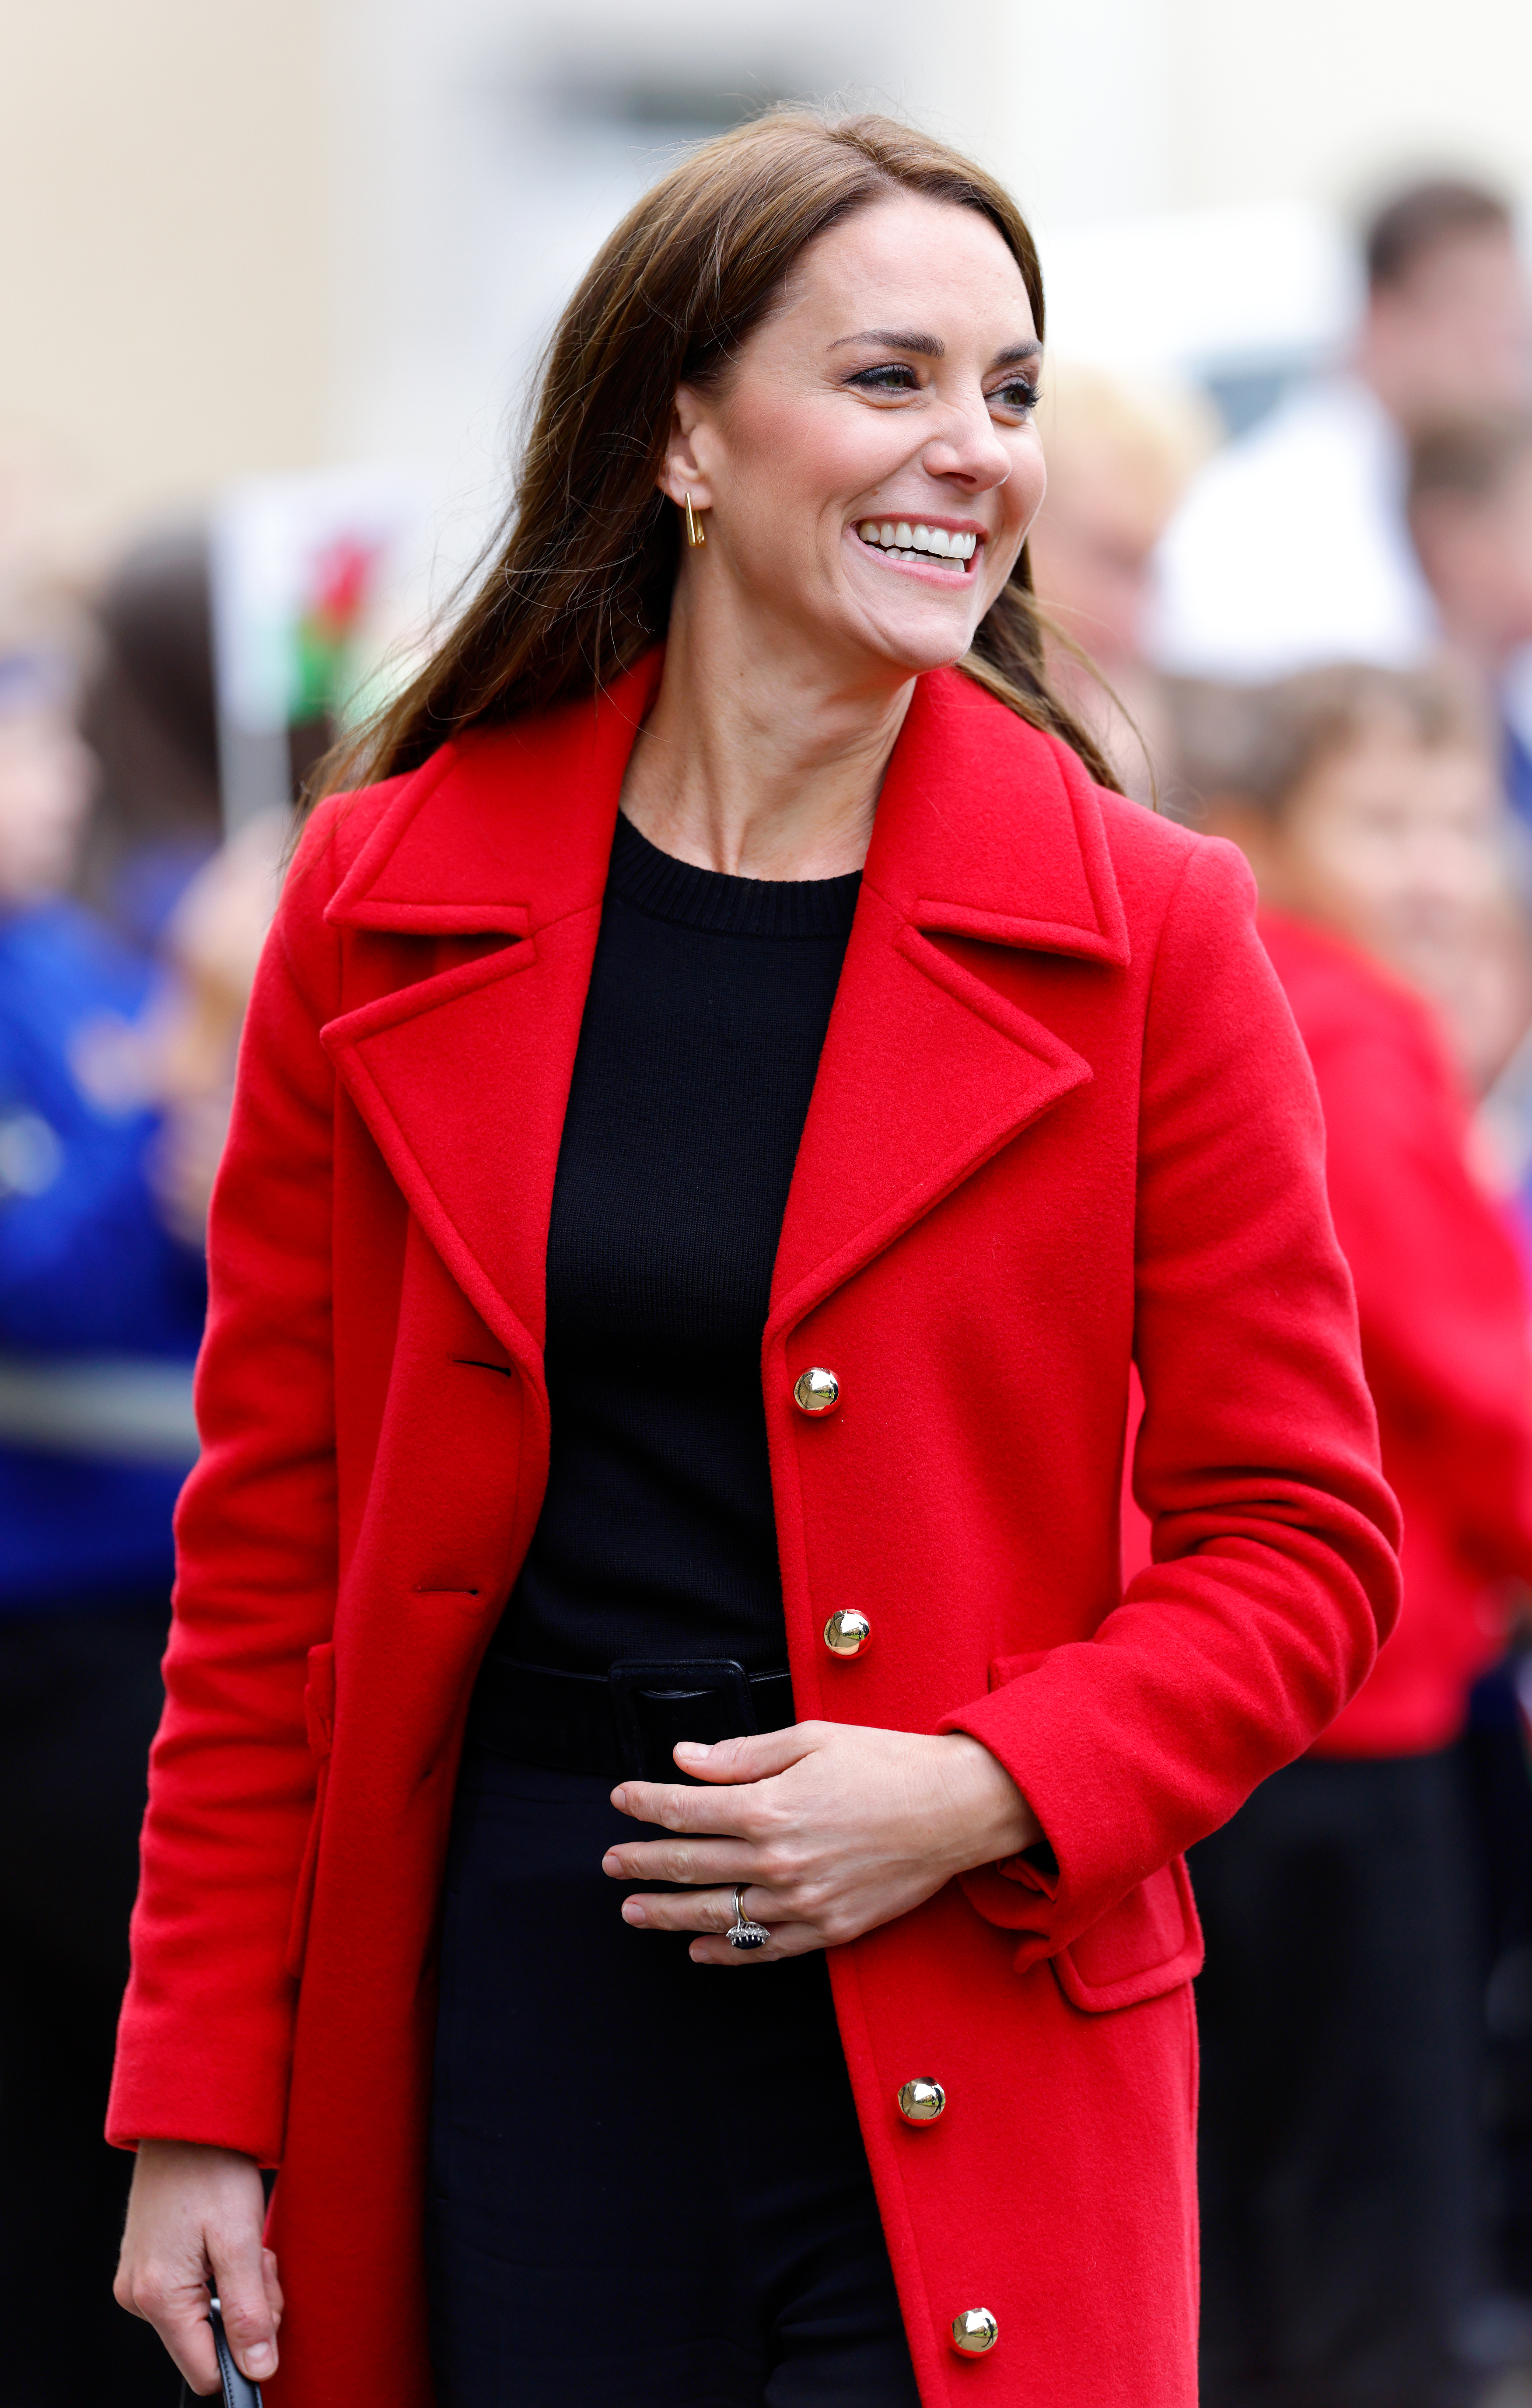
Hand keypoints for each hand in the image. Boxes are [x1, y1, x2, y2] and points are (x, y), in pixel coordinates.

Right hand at [114, 2140, 281, 2393]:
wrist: (186, 2119)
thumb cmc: (212, 2169)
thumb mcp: (240, 2242)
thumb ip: (249, 2313)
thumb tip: (258, 2370)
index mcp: (158, 2298)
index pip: (206, 2372)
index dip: (246, 2348)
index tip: (264, 2301)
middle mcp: (139, 2298)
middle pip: (208, 2343)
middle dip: (246, 2309)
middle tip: (258, 2259)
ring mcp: (139, 2282)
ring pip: (205, 2316)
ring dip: (236, 2287)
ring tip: (242, 2240)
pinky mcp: (148, 2265)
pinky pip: (192, 2293)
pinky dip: (219, 2274)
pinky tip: (226, 2239)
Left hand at [602, 1720, 1039, 1963]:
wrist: (953, 1810)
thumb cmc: (885, 1766)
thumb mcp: (809, 1741)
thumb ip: (741, 1755)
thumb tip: (685, 1758)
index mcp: (769, 1807)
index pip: (686, 1809)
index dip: (645, 1804)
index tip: (620, 1800)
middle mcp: (778, 1860)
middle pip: (689, 1865)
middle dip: (641, 1862)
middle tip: (612, 1861)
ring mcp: (801, 1902)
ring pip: (716, 1913)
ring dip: (666, 1913)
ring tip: (633, 1910)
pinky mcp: (828, 1929)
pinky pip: (762, 1947)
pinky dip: (725, 1950)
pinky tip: (698, 1947)